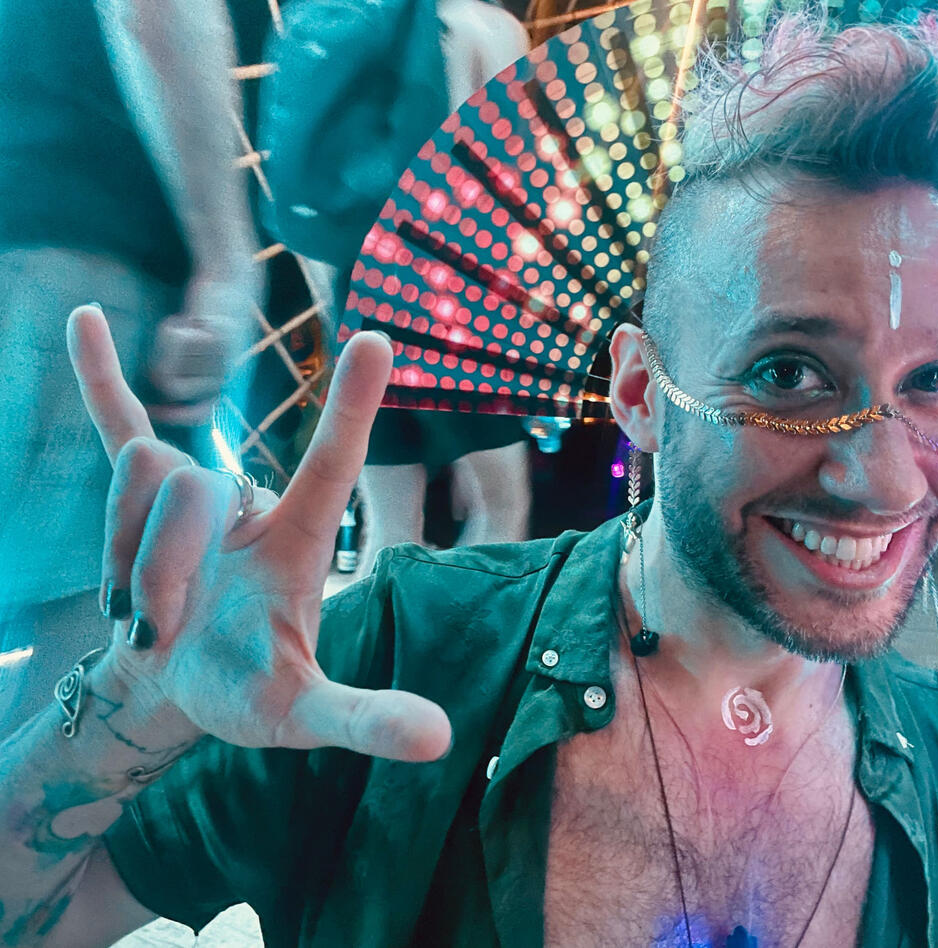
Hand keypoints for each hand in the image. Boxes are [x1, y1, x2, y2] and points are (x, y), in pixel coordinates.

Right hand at [67, 304, 451, 760]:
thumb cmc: (249, 694)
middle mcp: (254, 502)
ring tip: (145, 612)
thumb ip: (365, 718)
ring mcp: (196, 494)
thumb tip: (439, 741)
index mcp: (304, 536)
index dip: (353, 404)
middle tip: (161, 632)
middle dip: (156, 570)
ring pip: (138, 474)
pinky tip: (82, 320)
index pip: (333, 460)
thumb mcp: (303, 714)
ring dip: (122, 562)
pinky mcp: (142, 495)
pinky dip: (99, 376)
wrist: (177, 684)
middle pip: (189, 484)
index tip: (376, 338)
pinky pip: (118, 423)